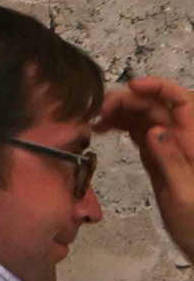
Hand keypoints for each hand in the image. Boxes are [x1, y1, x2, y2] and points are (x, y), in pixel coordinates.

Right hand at [97, 74, 193, 257]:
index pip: (180, 100)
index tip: (131, 88)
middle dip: (129, 100)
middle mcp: (181, 138)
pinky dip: (121, 126)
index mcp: (193, 140)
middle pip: (155, 105)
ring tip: (97, 120)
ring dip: (121, 112)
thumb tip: (154, 128)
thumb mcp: (184, 194)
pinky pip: (139, 133)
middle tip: (100, 111)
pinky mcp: (156, 159)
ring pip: (144, 117)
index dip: (158, 86)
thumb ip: (171, 160)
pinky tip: (104, 128)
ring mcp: (167, 148)